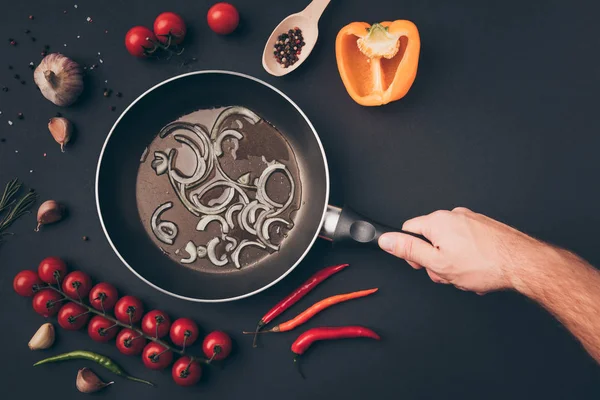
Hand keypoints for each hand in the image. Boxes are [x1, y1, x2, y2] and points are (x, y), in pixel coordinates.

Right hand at [378, 207, 548, 293]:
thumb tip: (386, 239)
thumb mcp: (437, 263)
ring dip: (454, 262)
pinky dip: (469, 257)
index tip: (422, 264)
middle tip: (449, 273)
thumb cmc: (485, 264)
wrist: (522, 263)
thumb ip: (408, 250)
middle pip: (430, 239)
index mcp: (437, 222)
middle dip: (437, 260)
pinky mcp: (485, 227)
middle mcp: (454, 215)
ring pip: (450, 243)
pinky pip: (467, 243)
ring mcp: (471, 220)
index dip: (411, 252)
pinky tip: (479, 270)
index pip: (408, 231)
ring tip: (468, 274)